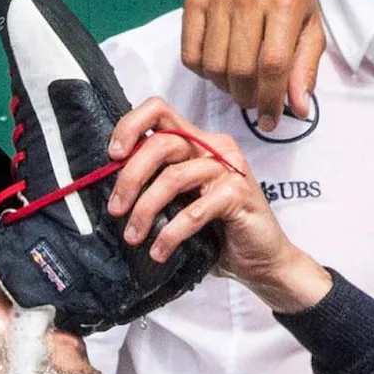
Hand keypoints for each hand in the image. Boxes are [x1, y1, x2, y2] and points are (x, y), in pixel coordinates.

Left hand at [102, 100, 330, 311]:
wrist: (262, 262)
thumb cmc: (219, 233)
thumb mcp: (182, 204)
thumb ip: (157, 186)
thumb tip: (111, 191)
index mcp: (198, 142)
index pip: (158, 111)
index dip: (129, 126)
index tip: (111, 156)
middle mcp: (215, 147)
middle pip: (161, 143)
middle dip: (130, 178)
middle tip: (115, 210)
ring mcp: (230, 169)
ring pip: (173, 177)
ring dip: (146, 210)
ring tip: (133, 237)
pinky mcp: (240, 195)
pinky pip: (195, 210)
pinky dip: (172, 233)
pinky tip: (160, 251)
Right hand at [183, 0, 326, 121]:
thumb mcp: (312, 27)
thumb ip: (306, 68)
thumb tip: (300, 108)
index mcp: (283, 4)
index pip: (273, 66)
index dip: (271, 101)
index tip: (270, 121)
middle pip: (239, 70)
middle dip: (247, 98)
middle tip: (254, 102)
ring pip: (212, 65)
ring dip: (225, 88)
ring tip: (238, 85)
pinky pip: (189, 52)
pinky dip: (202, 71)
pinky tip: (218, 67)